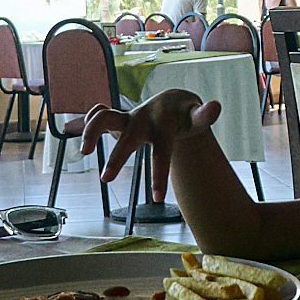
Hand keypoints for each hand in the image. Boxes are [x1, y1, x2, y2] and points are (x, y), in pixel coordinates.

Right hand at [83, 89, 221, 201]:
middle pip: (128, 137)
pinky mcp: (118, 117)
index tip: (157, 199)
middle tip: (106, 180)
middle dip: (118, 157)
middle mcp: (142, 119)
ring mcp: (128, 117)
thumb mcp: (196, 116)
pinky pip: (98, 112)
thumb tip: (216, 106)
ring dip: (91, 130)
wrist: (172, 101)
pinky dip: (86, 121)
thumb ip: (204, 115)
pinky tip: (82, 137)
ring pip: (104, 117)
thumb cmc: (185, 116)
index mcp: (163, 125)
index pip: (163, 151)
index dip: (160, 175)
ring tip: (84, 152)